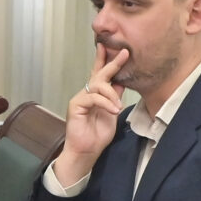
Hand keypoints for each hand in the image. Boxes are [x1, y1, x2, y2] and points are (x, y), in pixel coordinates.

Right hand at [54, 44, 129, 184]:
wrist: (86, 152)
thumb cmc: (97, 135)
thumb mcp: (112, 112)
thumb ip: (115, 97)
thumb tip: (122, 81)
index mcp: (96, 95)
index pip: (100, 74)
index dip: (106, 60)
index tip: (115, 48)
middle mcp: (87, 93)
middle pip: (99, 74)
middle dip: (112, 63)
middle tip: (124, 53)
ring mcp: (80, 98)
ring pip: (97, 85)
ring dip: (111, 94)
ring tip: (118, 106)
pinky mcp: (76, 105)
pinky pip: (93, 98)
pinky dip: (105, 103)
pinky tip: (113, 110)